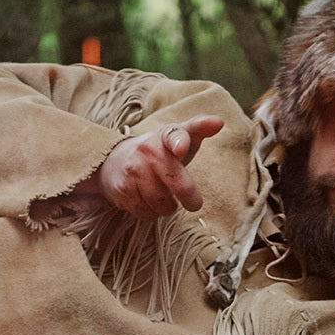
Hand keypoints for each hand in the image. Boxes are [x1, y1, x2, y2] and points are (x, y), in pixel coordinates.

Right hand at [86, 115, 223, 219]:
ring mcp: (133, 170)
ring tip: (164, 196)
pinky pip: (147, 212)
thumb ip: (200, 128)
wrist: (115, 160)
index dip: (179, 142)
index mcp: (165, 136)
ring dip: (168, 206)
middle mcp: (147, 150)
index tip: (181, 148)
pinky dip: (152, 212)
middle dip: (189, 198)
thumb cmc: (160, 151)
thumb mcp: (179, 136)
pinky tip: (148, 201)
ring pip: (163, 203)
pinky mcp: (122, 189)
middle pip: (177, 183)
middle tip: (194, 203)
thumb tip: (219, 122)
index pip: (174, 136)